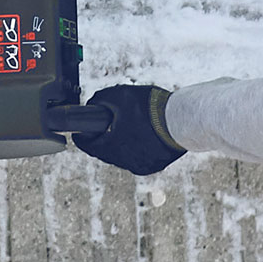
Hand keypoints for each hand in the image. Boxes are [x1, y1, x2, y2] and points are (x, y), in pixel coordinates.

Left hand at [69, 84, 184, 175]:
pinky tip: (143, 134)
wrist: (183, 121)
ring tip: (129, 126)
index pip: (86, 144)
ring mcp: (139, 165)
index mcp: (110, 146)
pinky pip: (139, 157)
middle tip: (107, 124)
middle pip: (104, 150)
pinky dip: (137, 147)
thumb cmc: (150, 108)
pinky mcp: (153, 166)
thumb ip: (101, 99)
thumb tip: (93, 105)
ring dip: (121, 142)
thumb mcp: (120, 95)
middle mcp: (123, 161)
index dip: (82, 135)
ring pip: (122, 154)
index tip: (79, 131)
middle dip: (103, 136)